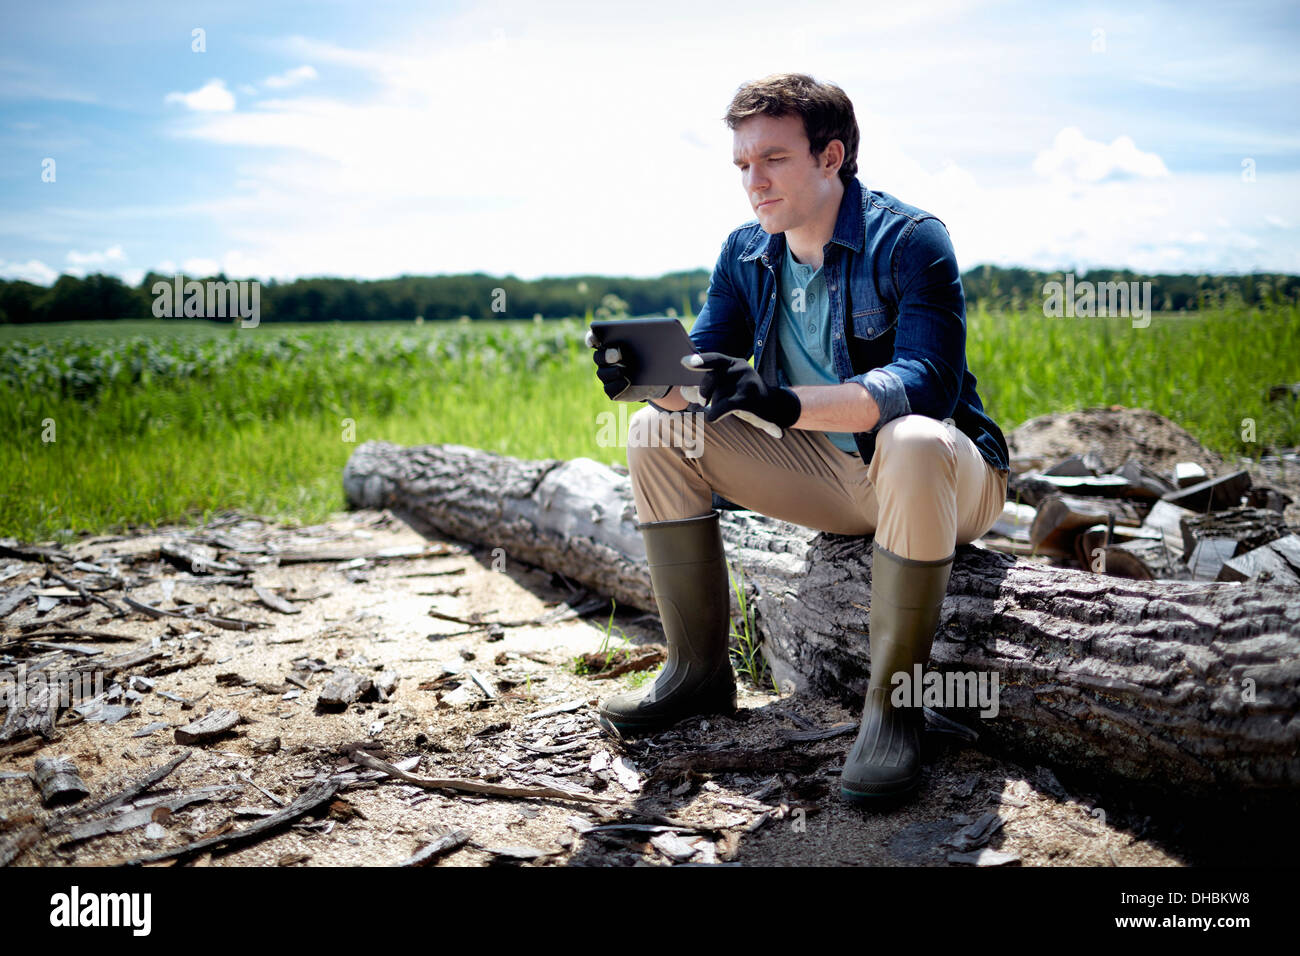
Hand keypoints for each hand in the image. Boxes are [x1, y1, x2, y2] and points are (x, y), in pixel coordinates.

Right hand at [586, 328, 670, 402]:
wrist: (656, 377)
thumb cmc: (651, 356)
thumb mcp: (652, 344)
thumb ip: (649, 335)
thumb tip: (654, 328)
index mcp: (610, 344)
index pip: (594, 339)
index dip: (592, 338)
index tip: (595, 337)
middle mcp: (605, 360)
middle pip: (598, 357)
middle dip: (605, 355)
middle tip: (616, 354)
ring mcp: (607, 376)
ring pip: (602, 374)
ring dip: (611, 372)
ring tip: (622, 370)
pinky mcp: (612, 390)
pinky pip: (610, 389)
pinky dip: (617, 386)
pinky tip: (627, 382)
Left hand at [683, 351, 800, 437]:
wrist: (775, 407)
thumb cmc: (743, 396)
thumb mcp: (728, 386)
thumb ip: (706, 385)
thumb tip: (683, 390)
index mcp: (734, 363)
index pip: (714, 358)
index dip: (699, 360)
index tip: (683, 362)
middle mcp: (741, 369)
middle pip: (712, 378)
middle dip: (702, 392)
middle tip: (702, 402)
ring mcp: (746, 384)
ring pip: (717, 396)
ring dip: (714, 406)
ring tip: (724, 409)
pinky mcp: (748, 400)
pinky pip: (722, 408)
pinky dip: (714, 414)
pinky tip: (714, 417)